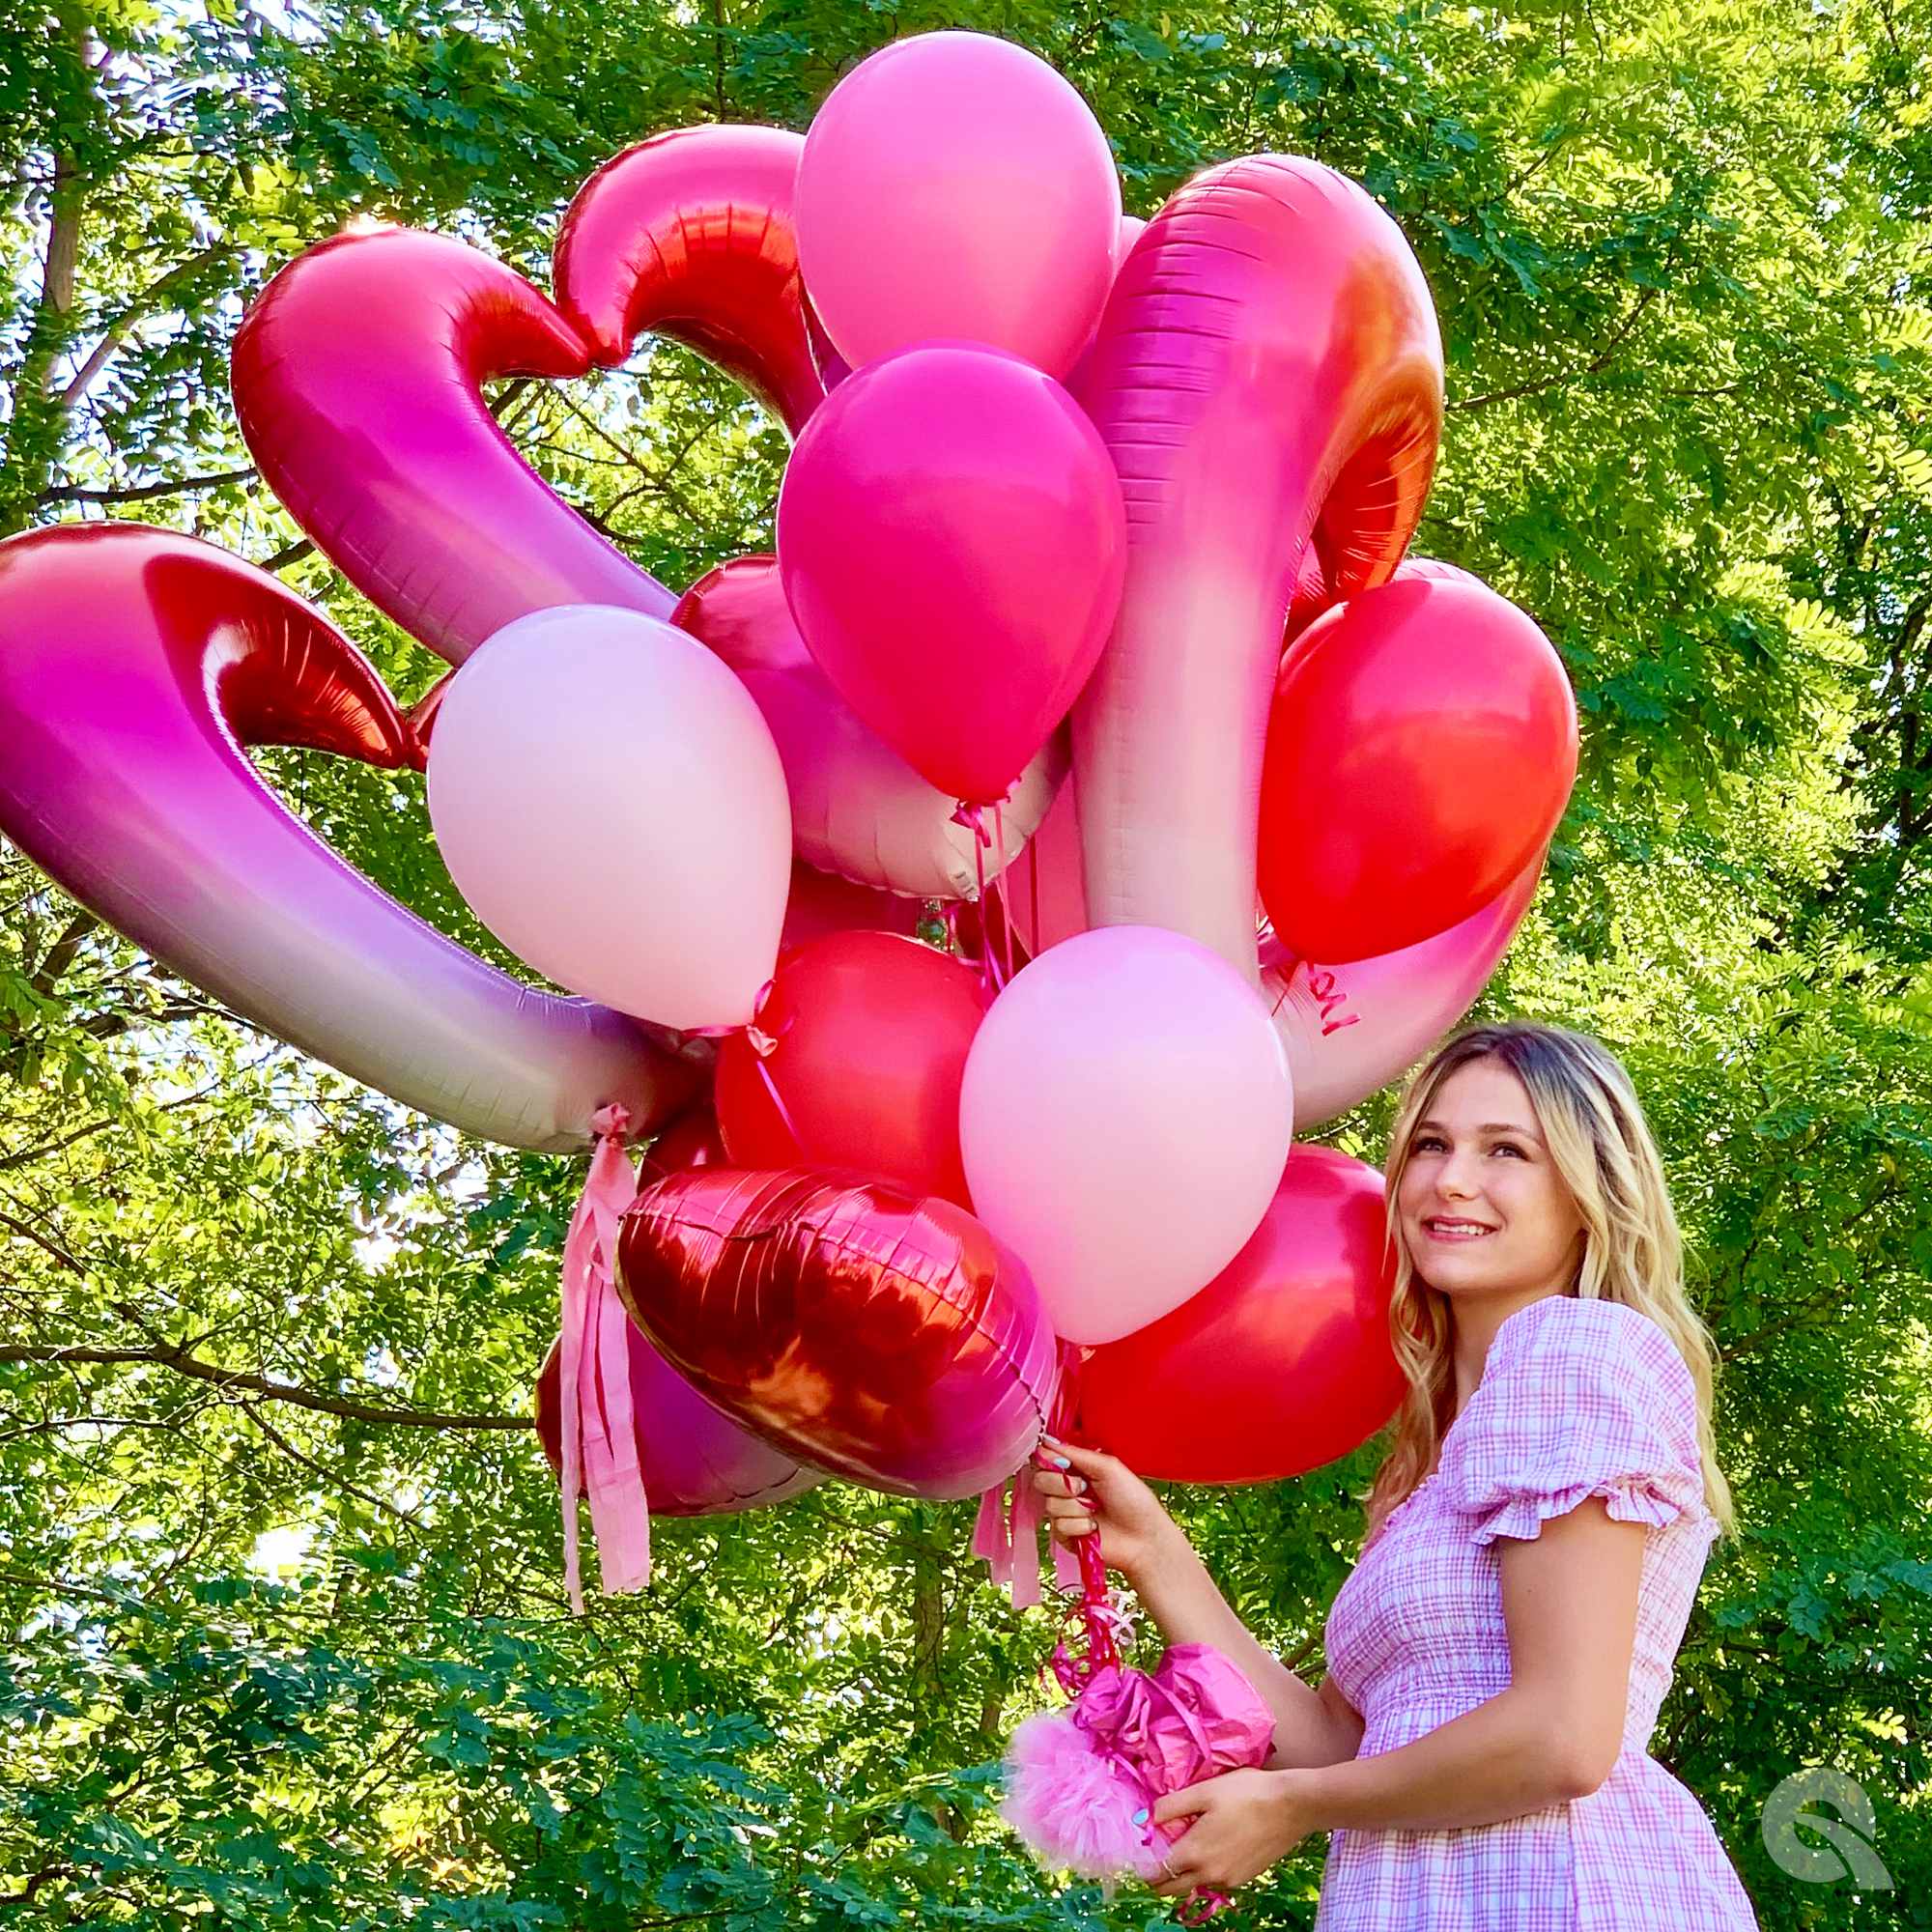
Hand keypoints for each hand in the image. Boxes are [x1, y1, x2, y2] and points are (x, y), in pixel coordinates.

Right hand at [1029, 1435, 1182, 1581]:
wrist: (1144, 1537)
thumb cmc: (1133, 1498)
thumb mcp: (1107, 1467)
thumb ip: (1075, 1453)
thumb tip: (1046, 1440)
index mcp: (1076, 1468)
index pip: (1045, 1458)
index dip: (1048, 1460)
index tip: (1063, 1464)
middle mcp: (1066, 1489)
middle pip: (1040, 1480)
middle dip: (1063, 1484)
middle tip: (1085, 1488)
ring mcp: (1064, 1513)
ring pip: (1050, 1505)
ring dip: (1076, 1508)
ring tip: (1095, 1510)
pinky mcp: (1065, 1535)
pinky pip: (1058, 1526)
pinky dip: (1079, 1526)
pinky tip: (1093, 1528)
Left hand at [1147, 1767, 1315, 1896]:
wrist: (1292, 1805)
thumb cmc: (1245, 1793)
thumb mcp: (1203, 1792)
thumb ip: (1169, 1808)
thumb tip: (1141, 1820)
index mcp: (1194, 1854)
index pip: (1155, 1874)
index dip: (1143, 1864)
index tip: (1140, 1848)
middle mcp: (1209, 1875)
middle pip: (1170, 1889)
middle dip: (1157, 1875)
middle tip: (1156, 1850)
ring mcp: (1228, 1880)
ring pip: (1192, 1885)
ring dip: (1181, 1872)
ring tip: (1183, 1842)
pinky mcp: (1244, 1878)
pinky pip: (1213, 1880)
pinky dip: (1203, 1869)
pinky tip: (1210, 1844)